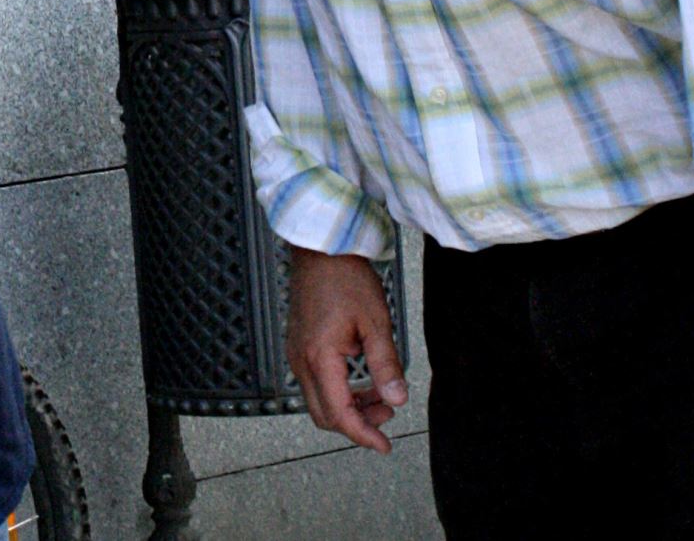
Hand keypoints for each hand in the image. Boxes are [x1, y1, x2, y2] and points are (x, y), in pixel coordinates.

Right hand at [285, 246, 408, 452]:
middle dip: (357, 423)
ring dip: (348, 407)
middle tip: (387, 414)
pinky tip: (361, 379)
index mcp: (319, 357)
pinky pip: (314, 382)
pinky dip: (338, 391)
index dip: (362, 434)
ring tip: (380, 395)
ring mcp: (296, 353)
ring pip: (318, 400)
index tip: (384, 445)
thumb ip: (386, 364)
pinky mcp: (298, 345)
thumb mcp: (375, 321)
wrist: (321, 249)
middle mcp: (300, 360)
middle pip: (324, 414)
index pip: (339, 413)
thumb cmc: (346, 278)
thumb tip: (397, 399)